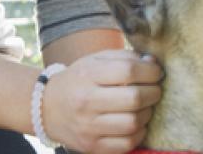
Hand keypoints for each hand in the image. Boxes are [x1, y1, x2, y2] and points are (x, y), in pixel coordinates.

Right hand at [41, 49, 162, 153]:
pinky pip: (127, 143)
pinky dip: (139, 132)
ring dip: (148, 113)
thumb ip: (125, 57)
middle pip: (135, 98)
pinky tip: (136, 122)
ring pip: (133, 122)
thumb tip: (153, 63)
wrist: (47, 108)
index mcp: (88, 75)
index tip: (156, 72)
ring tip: (145, 106)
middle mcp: (86, 102)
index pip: (129, 71)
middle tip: (155, 89)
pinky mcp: (92, 147)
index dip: (151, 71)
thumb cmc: (79, 80)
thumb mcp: (96, 60)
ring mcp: (88, 127)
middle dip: (154, 92)